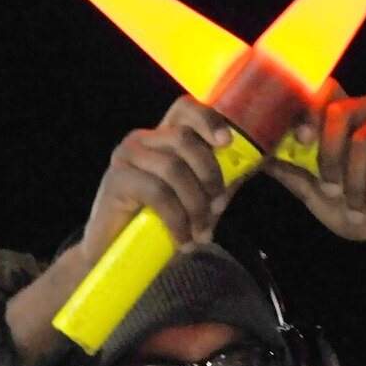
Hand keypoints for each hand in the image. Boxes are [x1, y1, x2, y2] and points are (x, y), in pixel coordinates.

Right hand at [9, 98, 248, 365]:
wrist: (115, 256)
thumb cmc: (157, 228)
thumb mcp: (195, 204)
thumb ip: (216, 185)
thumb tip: (251, 166)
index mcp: (162, 139)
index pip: (185, 110)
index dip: (208, 119)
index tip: (227, 143)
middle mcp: (142, 140)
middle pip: (186, 140)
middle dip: (210, 176)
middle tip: (218, 211)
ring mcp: (126, 157)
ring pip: (174, 168)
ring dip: (195, 205)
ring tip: (200, 234)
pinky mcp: (116, 179)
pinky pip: (157, 193)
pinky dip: (177, 220)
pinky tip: (183, 240)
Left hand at [263, 85, 365, 242]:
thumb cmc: (357, 209)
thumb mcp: (317, 195)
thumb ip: (293, 173)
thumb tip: (260, 159)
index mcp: (341, 115)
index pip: (322, 92)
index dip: (307, 109)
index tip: (300, 140)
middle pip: (338, 111)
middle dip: (328, 157)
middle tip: (331, 191)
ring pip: (360, 140)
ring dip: (355, 184)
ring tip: (359, 210)